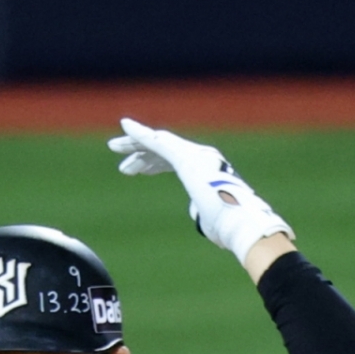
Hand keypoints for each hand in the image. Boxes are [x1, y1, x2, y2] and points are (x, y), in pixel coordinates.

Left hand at [108, 117, 293, 265]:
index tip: (138, 171)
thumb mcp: (212, 219)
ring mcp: (193, 154)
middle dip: (142, 153)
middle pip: (164, 150)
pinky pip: (157, 141)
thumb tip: (196, 213)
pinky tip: (124, 127)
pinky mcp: (185, 157)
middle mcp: (201, 157)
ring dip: (134, 144)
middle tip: (123, 162)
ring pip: (158, 143)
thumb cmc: (229, 226)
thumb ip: (202, 211)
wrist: (240, 223)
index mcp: (207, 170)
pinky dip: (139, 133)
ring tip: (113, 146)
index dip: (154, 164)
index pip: (175, 161)